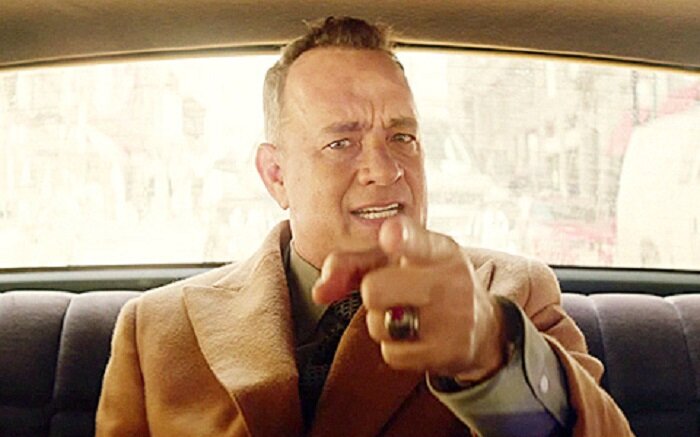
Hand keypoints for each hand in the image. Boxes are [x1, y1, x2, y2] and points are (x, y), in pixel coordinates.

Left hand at [312, 216, 506, 381]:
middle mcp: (449, 279)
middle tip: (394, 293)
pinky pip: (392, 354)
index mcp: (438, 248)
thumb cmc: (428, 283)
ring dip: (382, 323)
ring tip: (408, 315)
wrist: (483, 327)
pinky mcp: (450, 351)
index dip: (399, 238)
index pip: (416, 240)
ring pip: (379, 324)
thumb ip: (352, 265)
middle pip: (374, 289)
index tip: (390, 236)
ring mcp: (453, 317)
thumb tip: (319, 292)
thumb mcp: (398, 262)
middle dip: (371, 294)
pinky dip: (395, 349)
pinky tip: (418, 339)